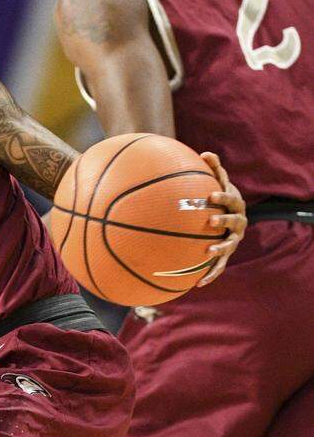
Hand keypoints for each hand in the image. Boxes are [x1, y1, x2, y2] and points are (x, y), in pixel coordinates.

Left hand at [198, 151, 246, 286]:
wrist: (230, 216)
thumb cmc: (219, 197)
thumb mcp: (217, 183)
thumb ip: (213, 169)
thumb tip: (204, 152)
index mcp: (235, 205)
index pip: (231, 199)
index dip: (223, 196)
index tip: (211, 195)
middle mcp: (238, 223)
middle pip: (234, 222)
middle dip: (223, 221)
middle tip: (210, 220)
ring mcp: (234, 239)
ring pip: (229, 245)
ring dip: (219, 248)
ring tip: (208, 251)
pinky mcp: (226, 254)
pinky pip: (220, 266)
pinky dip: (210, 274)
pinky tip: (198, 284)